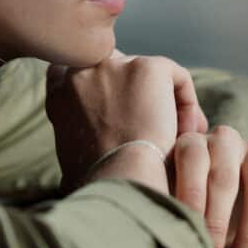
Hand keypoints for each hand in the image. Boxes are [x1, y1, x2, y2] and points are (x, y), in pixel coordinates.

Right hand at [46, 52, 207, 191]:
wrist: (120, 178)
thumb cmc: (99, 183)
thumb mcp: (71, 160)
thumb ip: (78, 141)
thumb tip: (82, 164)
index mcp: (60, 91)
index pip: (76, 69)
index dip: (100, 86)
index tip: (119, 110)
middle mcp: (83, 70)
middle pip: (117, 64)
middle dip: (135, 89)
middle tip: (151, 125)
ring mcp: (116, 65)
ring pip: (149, 76)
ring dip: (164, 102)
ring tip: (175, 137)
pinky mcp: (149, 67)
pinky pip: (176, 78)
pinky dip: (187, 103)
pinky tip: (187, 132)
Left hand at [169, 126, 247, 247]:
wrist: (217, 207)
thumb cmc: (188, 208)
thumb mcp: (169, 200)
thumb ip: (164, 198)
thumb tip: (160, 219)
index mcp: (193, 142)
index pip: (193, 156)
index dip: (191, 195)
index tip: (189, 231)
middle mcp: (226, 140)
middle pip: (225, 177)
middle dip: (218, 223)